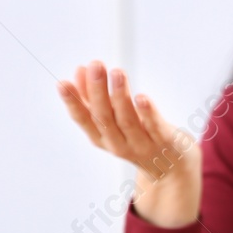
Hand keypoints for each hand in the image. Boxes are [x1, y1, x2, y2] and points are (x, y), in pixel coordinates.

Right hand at [56, 61, 200, 227]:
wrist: (171, 166)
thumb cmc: (136, 136)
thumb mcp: (112, 120)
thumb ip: (94, 97)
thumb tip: (80, 69)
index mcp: (101, 138)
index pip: (82, 120)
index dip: (72, 103)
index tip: (62, 83)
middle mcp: (117, 144)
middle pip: (104, 117)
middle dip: (98, 90)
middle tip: (95, 66)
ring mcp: (141, 145)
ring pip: (127, 121)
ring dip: (120, 96)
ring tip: (117, 72)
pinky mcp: (164, 141)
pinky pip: (154, 126)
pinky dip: (147, 113)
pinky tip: (141, 97)